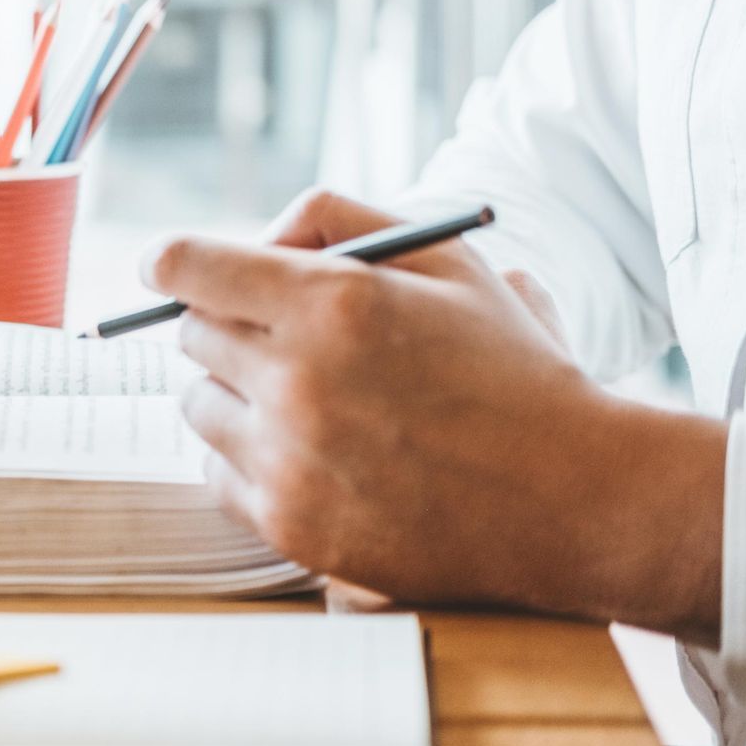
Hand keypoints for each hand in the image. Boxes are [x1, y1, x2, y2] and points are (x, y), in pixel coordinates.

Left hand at [142, 188, 724, 640]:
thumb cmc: (513, 371)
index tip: (168, 269)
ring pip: (195, 404)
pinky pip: (216, 472)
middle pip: (190, 335)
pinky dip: (246, 459)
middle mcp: (298, 380)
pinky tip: (309, 454)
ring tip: (305, 399)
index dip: (170, 262)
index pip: (185, 267)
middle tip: (281, 337)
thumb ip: (340, 220)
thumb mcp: (446, 259)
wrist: (577, 499)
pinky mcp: (289, 526)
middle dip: (226, 325)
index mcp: (334, 303)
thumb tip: (255, 238)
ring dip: (232, 394)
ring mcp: (289, 460)